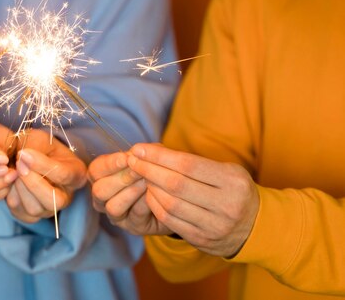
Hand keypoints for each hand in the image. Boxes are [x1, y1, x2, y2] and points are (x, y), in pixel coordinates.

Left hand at [6, 129, 87, 222]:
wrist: (28, 158)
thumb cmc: (40, 147)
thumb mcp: (41, 139)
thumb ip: (34, 147)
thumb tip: (23, 158)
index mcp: (76, 175)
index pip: (63, 174)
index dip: (42, 164)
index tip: (24, 153)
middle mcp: (66, 197)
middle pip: (54, 200)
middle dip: (33, 182)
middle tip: (18, 164)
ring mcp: (48, 210)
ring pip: (34, 208)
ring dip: (19, 188)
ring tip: (13, 170)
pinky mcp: (30, 216)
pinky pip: (19, 212)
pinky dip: (11, 196)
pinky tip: (11, 181)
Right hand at [89, 151, 171, 234]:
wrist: (175, 197)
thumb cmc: (156, 172)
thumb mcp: (150, 158)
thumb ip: (142, 153)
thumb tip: (136, 151)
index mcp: (101, 177)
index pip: (95, 170)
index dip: (109, 164)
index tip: (126, 158)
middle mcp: (103, 198)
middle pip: (99, 190)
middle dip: (120, 179)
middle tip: (139, 171)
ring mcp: (116, 215)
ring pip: (113, 207)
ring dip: (130, 192)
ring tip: (146, 182)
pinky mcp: (132, 227)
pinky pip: (134, 216)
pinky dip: (144, 204)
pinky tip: (154, 194)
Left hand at [131, 143, 259, 256]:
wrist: (255, 228)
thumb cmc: (232, 190)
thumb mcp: (225, 170)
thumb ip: (193, 162)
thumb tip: (152, 151)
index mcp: (232, 181)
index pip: (188, 164)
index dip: (159, 156)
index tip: (139, 148)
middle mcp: (226, 204)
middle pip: (176, 184)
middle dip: (149, 170)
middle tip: (132, 160)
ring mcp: (214, 226)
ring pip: (171, 204)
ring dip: (150, 188)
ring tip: (140, 176)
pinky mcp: (203, 240)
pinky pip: (171, 221)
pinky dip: (155, 205)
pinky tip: (149, 194)